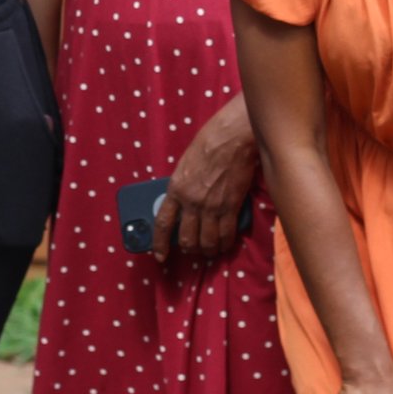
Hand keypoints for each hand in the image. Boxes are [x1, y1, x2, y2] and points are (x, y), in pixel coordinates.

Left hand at [154, 97, 258, 262]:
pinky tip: (225, 245)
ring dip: (208, 250)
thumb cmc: (208, 144)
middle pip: (187, 239)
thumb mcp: (185, 166)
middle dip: (190, 249)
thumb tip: (184, 205)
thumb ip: (182, 187)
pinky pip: (227, 234)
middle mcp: (192, 202)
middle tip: (194, 251)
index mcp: (176, 189)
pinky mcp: (231, 207)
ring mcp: (212, 206)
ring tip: (210, 251)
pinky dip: (226, 243)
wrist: (232, 138)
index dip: (160, 243)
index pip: (163, 223)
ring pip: (208, 241)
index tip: (160, 255)